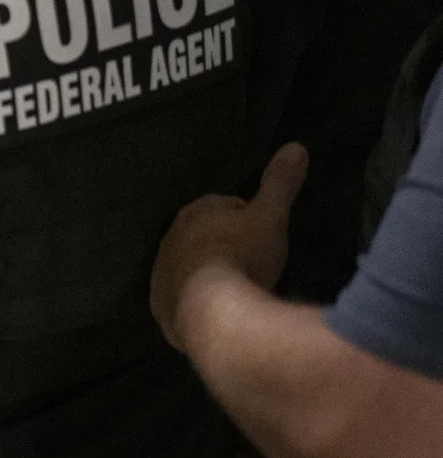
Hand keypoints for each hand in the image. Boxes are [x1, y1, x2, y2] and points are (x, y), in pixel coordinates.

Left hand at [152, 143, 308, 350]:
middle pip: (204, 237)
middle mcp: (170, 238)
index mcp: (194, 212)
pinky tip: (217, 309)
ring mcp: (162, 273)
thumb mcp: (269, 216)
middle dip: (226, 245)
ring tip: (239, 288)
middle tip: (255, 263)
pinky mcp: (161, 304)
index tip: (264, 235)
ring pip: (191, 266)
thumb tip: (296, 146)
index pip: (223, 207)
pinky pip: (181, 297)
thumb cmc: (242, 256)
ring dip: (211, 273)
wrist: (212, 311)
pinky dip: (197, 300)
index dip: (246, 219)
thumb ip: (280, 183)